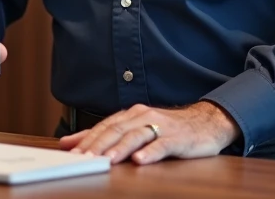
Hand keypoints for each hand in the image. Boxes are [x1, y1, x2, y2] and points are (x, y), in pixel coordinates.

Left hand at [59, 101, 238, 164]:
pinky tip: (140, 160)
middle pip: (116, 131)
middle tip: (83, 159)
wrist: (206, 123)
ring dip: (120, 148)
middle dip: (98, 145)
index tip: (71, 154)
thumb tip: (69, 142)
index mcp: (130, 115)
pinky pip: (162, 145)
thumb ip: (103, 135)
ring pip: (136, 136)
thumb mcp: (134, 130)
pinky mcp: (178, 138)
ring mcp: (161, 126)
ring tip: (107, 160)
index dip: (87, 140)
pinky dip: (150, 152)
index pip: (104, 127)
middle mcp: (143, 117)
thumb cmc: (167, 129)